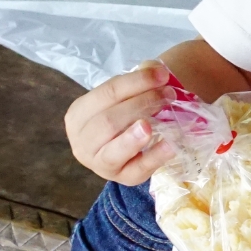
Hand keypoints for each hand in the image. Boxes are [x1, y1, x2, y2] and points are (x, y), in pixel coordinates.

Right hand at [65, 62, 178, 184]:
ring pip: (113, 150)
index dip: (136, 82)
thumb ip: (138, 82)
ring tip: (151, 125)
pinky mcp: (123, 178)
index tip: (162, 74)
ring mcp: (100, 164)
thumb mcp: (125, 95)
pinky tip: (170, 146)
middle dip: (141, 105)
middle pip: (108, 121)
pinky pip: (138, 170)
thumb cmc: (126, 113)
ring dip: (135, 136)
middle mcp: (82, 141)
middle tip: (168, 96)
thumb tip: (156, 71)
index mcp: (79, 114)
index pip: (106, 93)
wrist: (131, 143)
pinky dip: (155, 157)